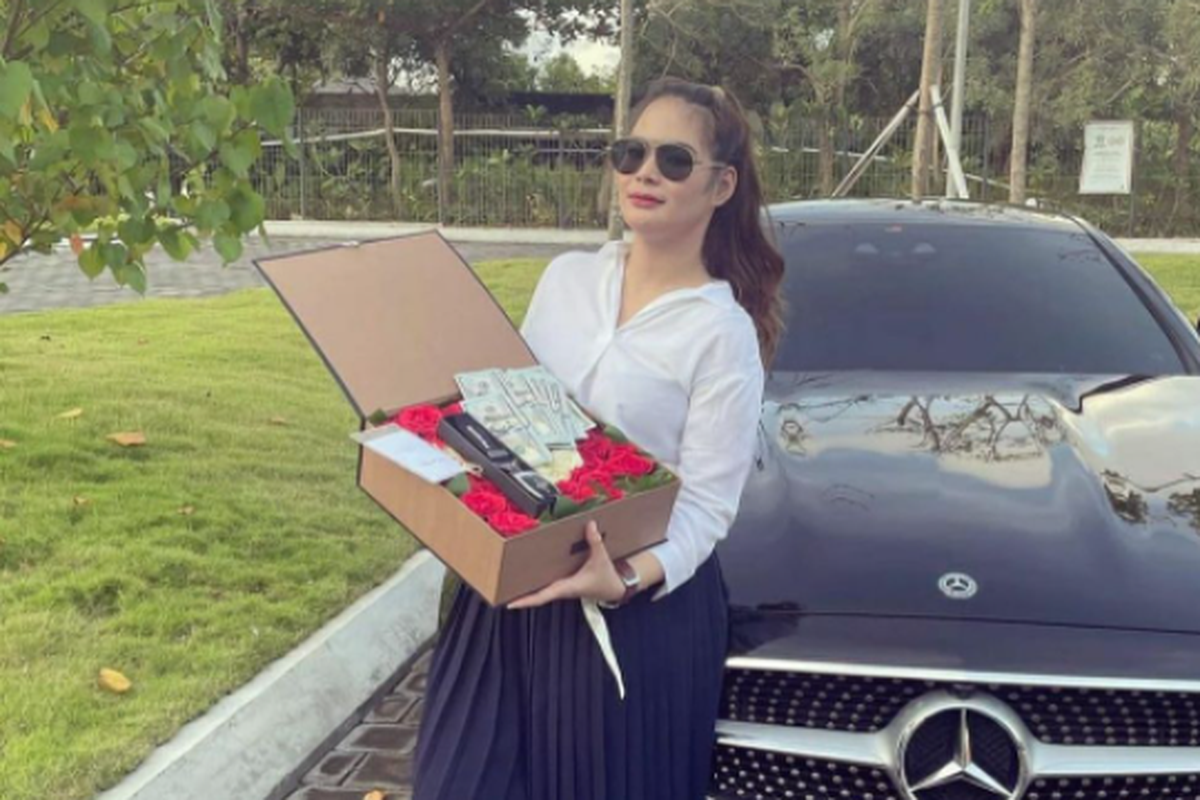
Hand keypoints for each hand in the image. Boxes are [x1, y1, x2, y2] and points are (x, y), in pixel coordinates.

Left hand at [506, 521, 625, 609]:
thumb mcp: (601, 557)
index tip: (510, 604)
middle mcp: (561, 589)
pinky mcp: (565, 583)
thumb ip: (595, 541)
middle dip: (519, 595)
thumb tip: (589, 524)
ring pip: (540, 590)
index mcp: (567, 587)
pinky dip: (537, 581)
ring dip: (527, 588)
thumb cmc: (607, 577)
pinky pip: (547, 584)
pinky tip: (529, 573)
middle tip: (501, 591)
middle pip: (536, 595)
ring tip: (509, 582)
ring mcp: (562, 587)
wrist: (615, 588)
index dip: (526, 601)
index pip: (542, 597)